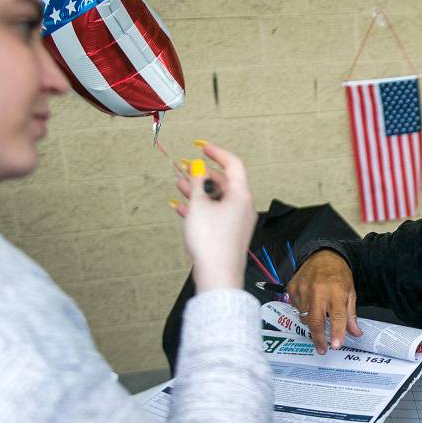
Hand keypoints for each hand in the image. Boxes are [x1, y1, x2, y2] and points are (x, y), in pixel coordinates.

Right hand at [172, 143, 256, 293]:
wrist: (218, 275)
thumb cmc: (212, 242)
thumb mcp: (199, 205)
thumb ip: (197, 183)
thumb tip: (197, 167)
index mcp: (241, 195)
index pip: (233, 164)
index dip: (217, 153)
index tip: (201, 146)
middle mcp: (243, 207)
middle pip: (224, 182)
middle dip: (202, 174)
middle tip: (184, 167)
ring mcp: (237, 221)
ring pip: (217, 199)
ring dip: (198, 190)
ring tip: (178, 184)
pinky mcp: (229, 234)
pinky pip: (214, 214)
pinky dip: (200, 207)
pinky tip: (182, 207)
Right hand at [287, 250, 362, 352]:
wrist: (323, 255)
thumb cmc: (338, 274)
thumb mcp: (350, 292)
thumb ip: (351, 315)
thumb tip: (355, 333)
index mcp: (336, 292)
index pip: (337, 316)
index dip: (337, 332)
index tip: (336, 345)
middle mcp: (318, 291)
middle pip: (315, 321)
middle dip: (318, 338)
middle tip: (322, 349)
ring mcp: (303, 289)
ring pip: (304, 317)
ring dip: (311, 323)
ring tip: (318, 317)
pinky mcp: (292, 288)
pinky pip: (296, 308)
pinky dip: (302, 311)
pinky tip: (310, 304)